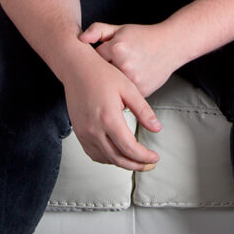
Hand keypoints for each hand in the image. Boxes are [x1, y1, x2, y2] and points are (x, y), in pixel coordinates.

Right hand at [62, 51, 160, 171]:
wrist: (76, 68)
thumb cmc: (102, 74)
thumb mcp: (128, 89)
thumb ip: (143, 111)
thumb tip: (157, 128)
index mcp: (109, 118)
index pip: (129, 148)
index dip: (144, 157)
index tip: (154, 158)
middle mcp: (94, 129)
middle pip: (118, 158)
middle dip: (136, 165)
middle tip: (149, 164)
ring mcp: (84, 132)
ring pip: (105, 159)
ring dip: (122, 163)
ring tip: (136, 160)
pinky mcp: (78, 132)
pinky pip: (93, 153)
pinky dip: (107, 158)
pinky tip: (117, 154)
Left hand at [79, 21, 180, 98]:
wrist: (172, 45)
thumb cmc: (144, 36)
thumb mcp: (120, 29)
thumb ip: (98, 30)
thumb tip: (81, 39)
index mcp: (117, 48)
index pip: (94, 58)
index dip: (97, 59)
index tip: (101, 58)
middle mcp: (124, 65)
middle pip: (102, 75)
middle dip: (103, 72)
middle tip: (110, 67)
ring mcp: (134, 80)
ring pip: (112, 87)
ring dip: (112, 84)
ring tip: (121, 74)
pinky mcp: (142, 92)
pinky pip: (125, 95)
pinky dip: (125, 91)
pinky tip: (129, 82)